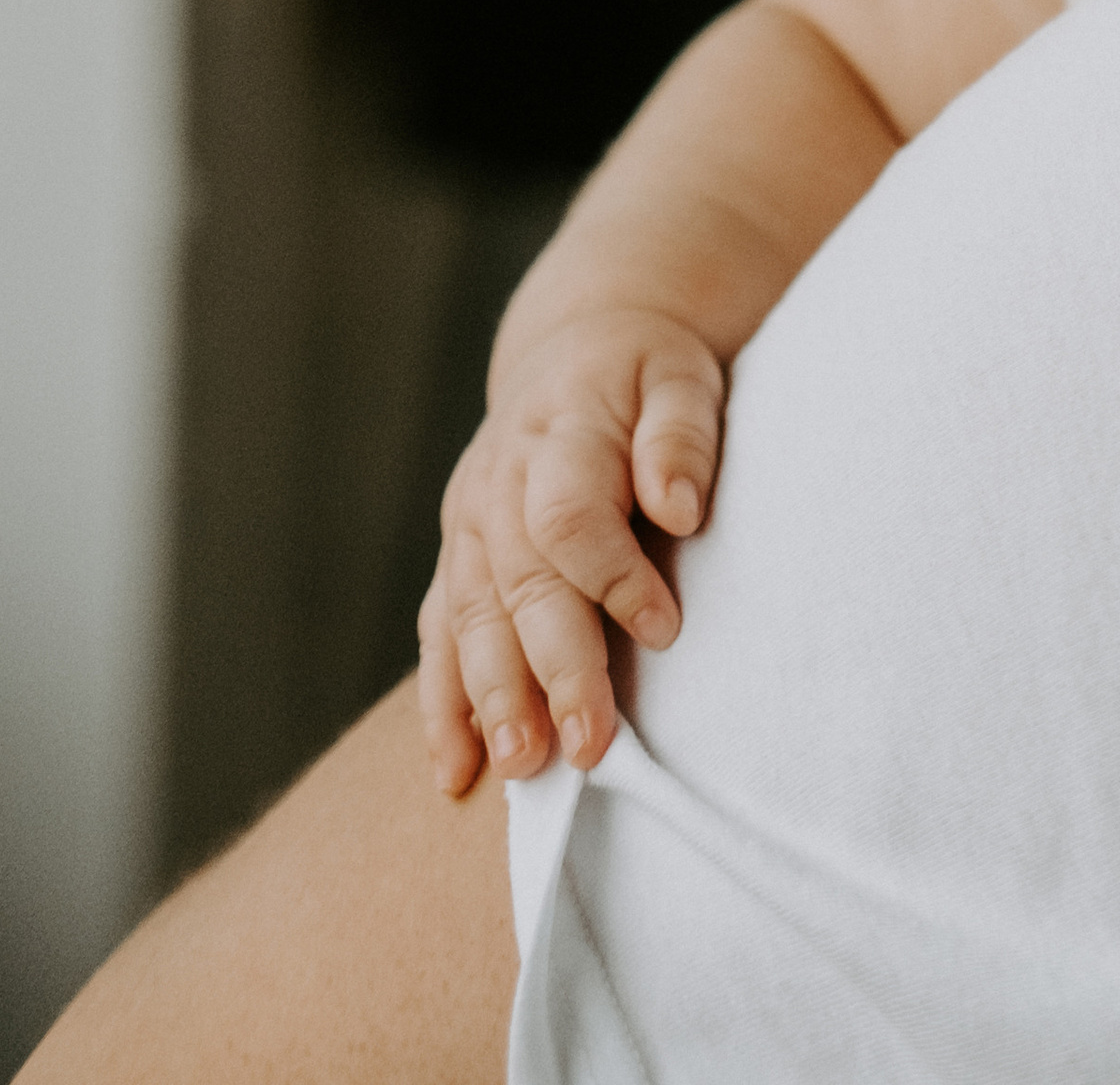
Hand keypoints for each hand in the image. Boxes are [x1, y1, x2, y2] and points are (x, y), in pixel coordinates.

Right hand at [416, 306, 726, 794]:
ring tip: (520, 767)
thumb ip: (680, 437)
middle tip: (589, 745)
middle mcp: (498, 482)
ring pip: (469, 618)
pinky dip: (442, 704)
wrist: (576, 350)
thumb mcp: (681, 377)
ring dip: (490, 698)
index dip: (613, 576)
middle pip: (518, 583)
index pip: (570, 515)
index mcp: (559, 432)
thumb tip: (679, 508)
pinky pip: (438, 634)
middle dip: (552, 669)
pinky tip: (455, 770)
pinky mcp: (456, 557)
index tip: (663, 630)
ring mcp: (468, 523)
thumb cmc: (645, 374)